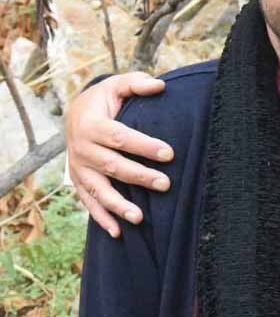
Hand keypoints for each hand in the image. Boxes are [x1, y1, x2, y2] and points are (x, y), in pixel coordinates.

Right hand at [66, 72, 172, 237]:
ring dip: (118, 205)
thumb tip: (160, 85)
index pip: (120, 137)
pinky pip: (88, 202)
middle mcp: (82, 148)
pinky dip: (101, 218)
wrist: (74, 113)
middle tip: (165, 184)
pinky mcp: (79, 181)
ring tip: (139, 218)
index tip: (170, 153)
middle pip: (112, 165)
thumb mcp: (116, 86)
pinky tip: (118, 232)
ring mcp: (79, 168)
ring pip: (98, 189)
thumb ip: (136, 84)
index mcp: (91, 125)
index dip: (144, 146)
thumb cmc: (103, 101)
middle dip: (139, 176)